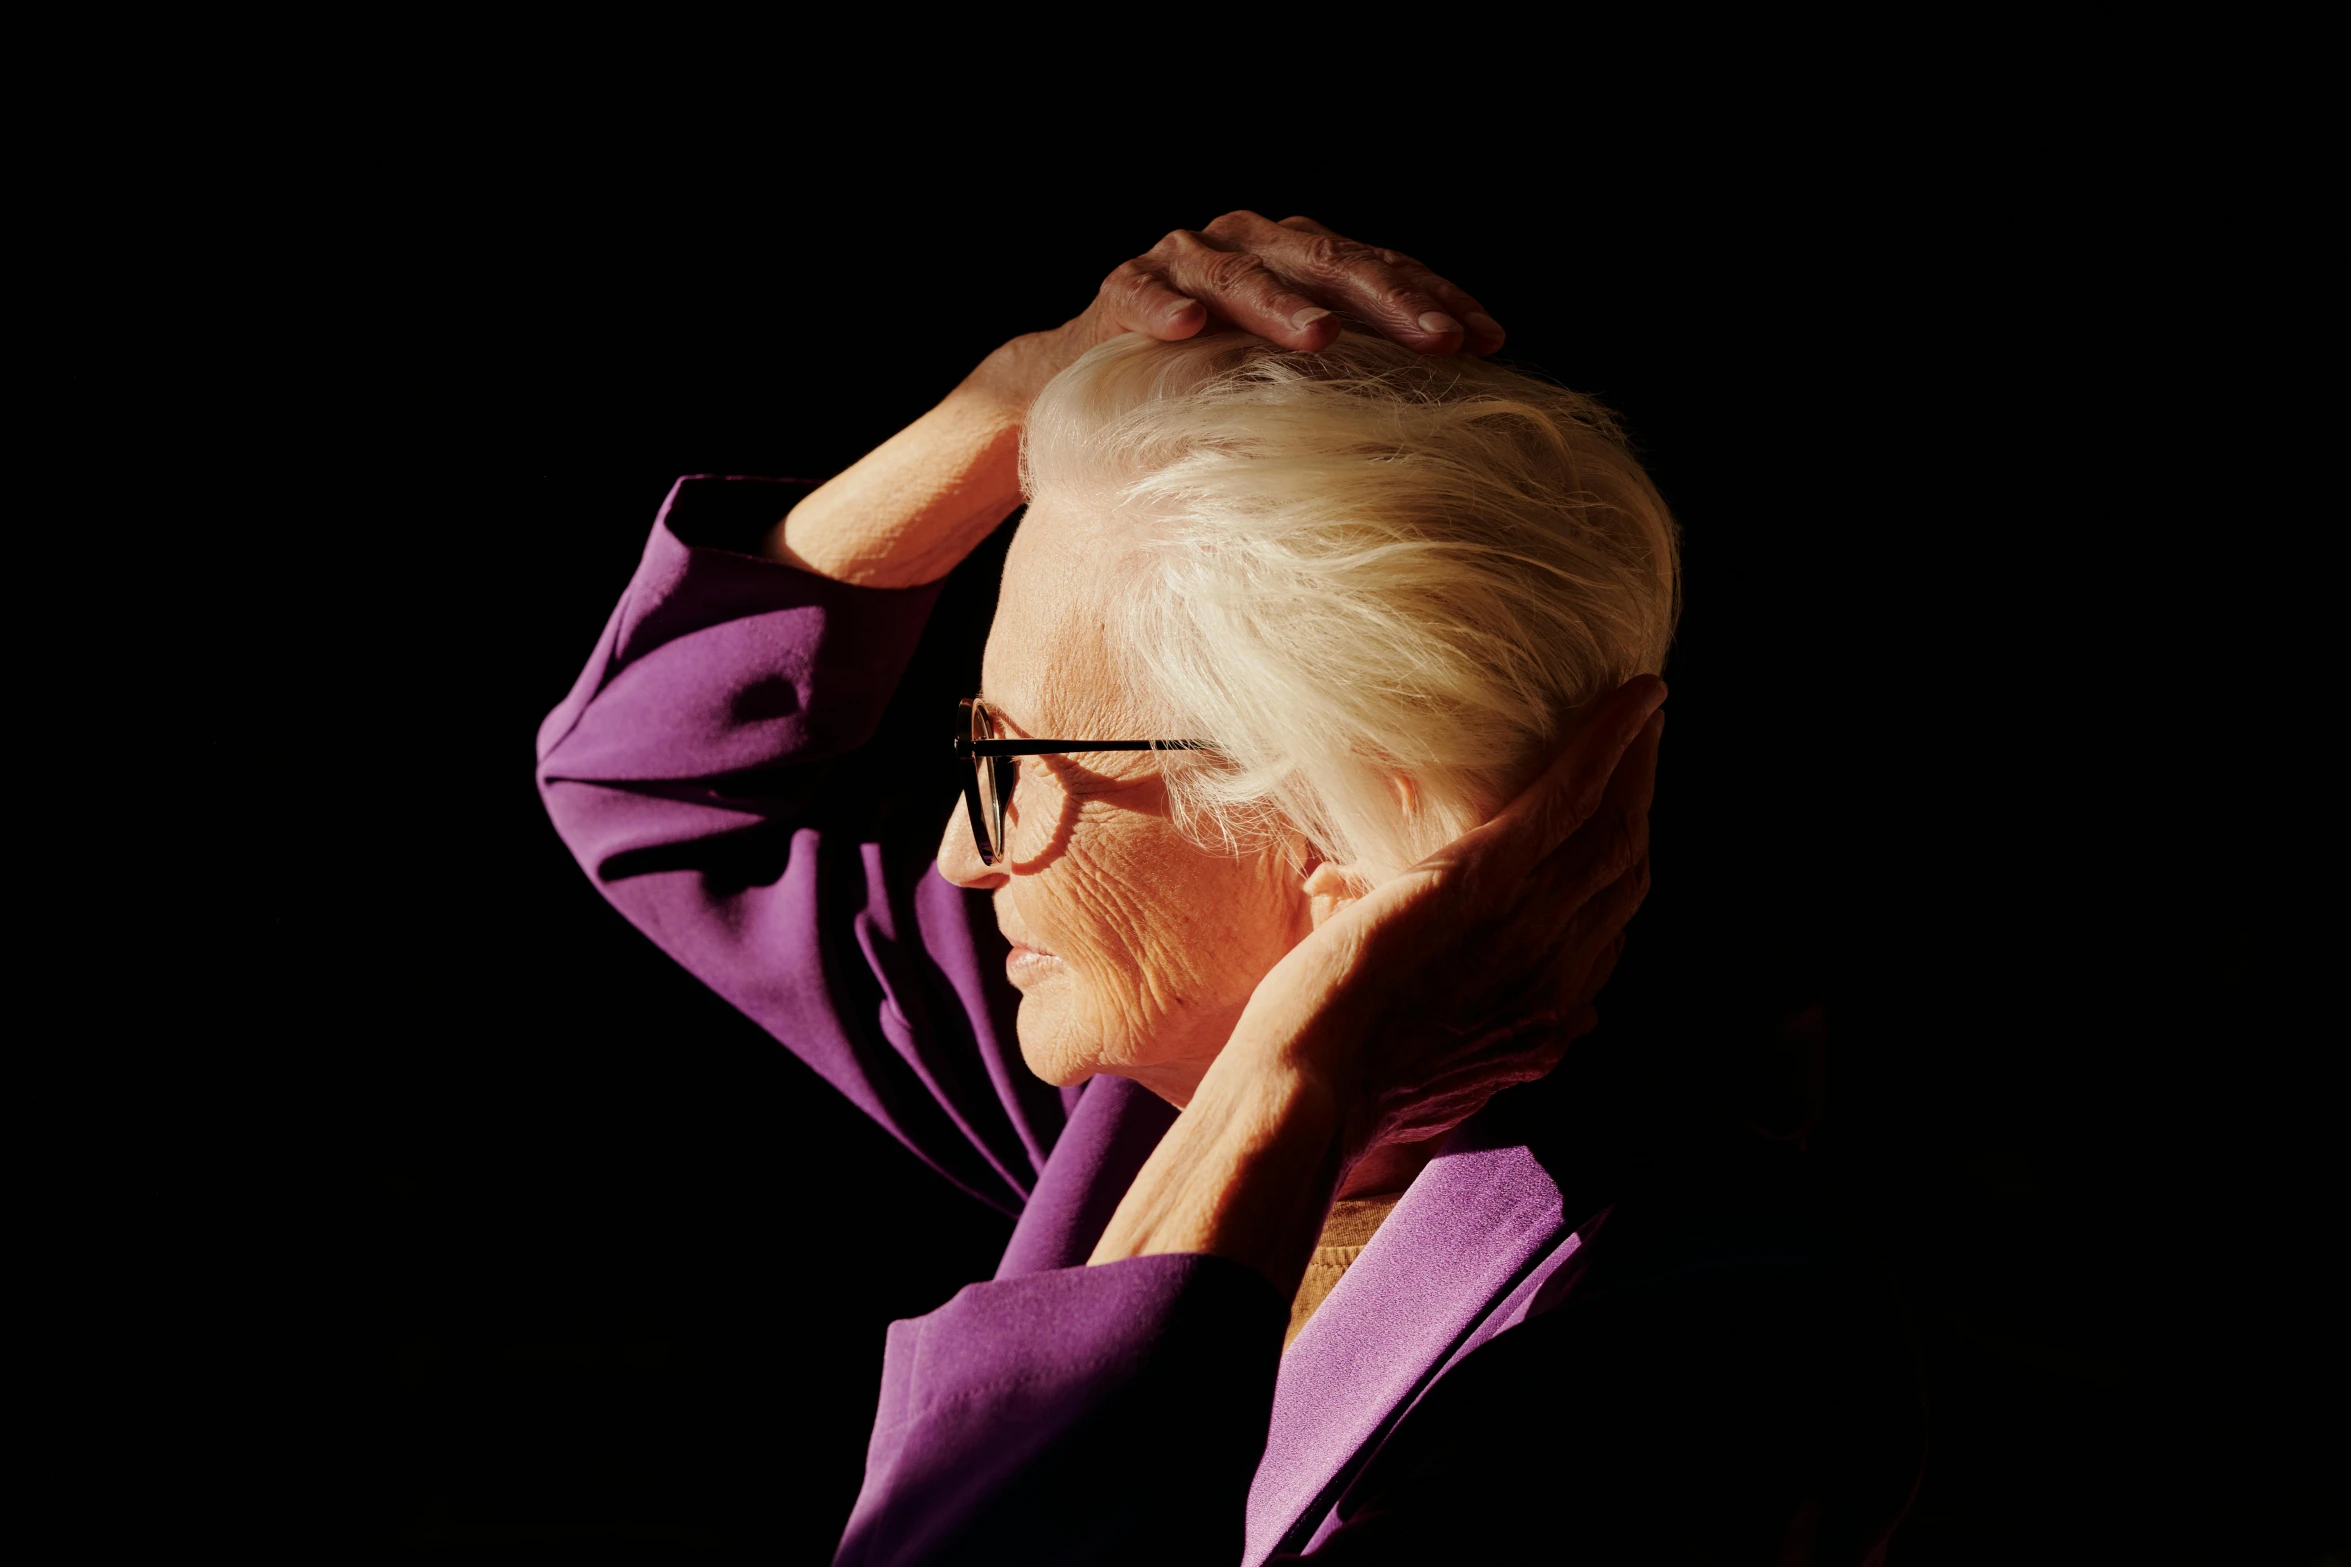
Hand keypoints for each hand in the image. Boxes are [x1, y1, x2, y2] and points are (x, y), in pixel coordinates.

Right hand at [987, 211, 1507, 410]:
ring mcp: (1183, 262)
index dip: (1433, 297)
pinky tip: (1186, 330)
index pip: (1379, 265)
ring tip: (1321, 336)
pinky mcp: (1121, 290)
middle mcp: (1247, 242)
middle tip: (1437, 340)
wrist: (1090, 379)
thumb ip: (1353, 371)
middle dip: (1386, 299)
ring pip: (1238, 273)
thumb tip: (1454, 412)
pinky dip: (1163, 309)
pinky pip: (1142, 296)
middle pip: (1323, 261)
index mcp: (1297, 254)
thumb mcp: (1285, 374)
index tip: (1487, 340)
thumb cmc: (1208, 379)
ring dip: (1280, 304)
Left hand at [1233, 675, 1666, 1167]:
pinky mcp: (1486, 877)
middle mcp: (1556, 971)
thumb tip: (1571, 1027)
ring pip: (1612, 826)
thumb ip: (1508, 1048)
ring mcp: (1528, 922)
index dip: (1625, 870)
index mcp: (1543, 1018)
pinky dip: (1608, 744)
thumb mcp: (1454, 1079)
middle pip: (1625, 870)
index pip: (1610, 929)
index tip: (1626, 824)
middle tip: (1645, 745)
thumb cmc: (1345, 1086)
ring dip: (1635, 759)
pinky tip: (1631, 700)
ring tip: (1643, 710)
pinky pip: (1569, 798)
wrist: (1308, 1091)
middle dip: (1642, 801)